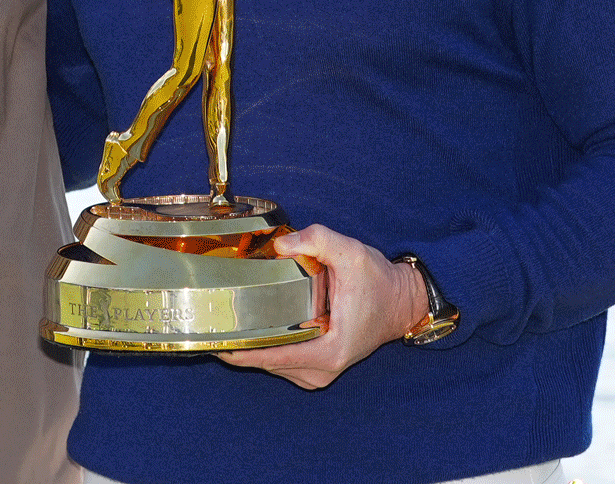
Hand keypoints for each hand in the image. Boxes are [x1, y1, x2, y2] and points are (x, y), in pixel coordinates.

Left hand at [216, 224, 423, 390]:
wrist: (400, 302)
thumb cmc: (378, 282)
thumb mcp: (351, 252)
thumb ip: (317, 240)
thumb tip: (281, 245)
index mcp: (330, 350)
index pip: (273, 358)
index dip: (240, 353)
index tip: (215, 342)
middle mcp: (324, 369)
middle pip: (267, 363)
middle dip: (241, 345)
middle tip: (215, 322)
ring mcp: (322, 373)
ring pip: (274, 365)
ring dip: (254, 347)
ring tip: (230, 322)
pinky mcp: (320, 369)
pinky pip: (284, 363)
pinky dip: (269, 349)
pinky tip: (255, 330)